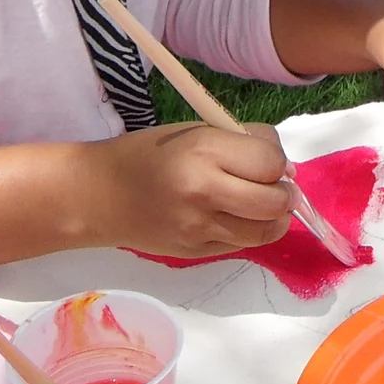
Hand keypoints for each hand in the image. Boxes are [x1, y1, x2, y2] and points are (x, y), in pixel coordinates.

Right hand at [89, 120, 292, 255]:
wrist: (98, 194)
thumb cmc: (148, 154)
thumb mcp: (195, 131)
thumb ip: (242, 144)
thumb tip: (285, 168)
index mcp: (204, 151)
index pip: (270, 163)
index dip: (277, 161)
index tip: (267, 158)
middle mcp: (204, 192)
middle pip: (275, 202)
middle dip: (284, 193)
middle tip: (275, 185)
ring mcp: (200, 227)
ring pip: (266, 231)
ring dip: (274, 217)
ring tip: (260, 203)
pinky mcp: (195, 252)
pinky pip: (243, 245)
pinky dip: (249, 231)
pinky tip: (235, 216)